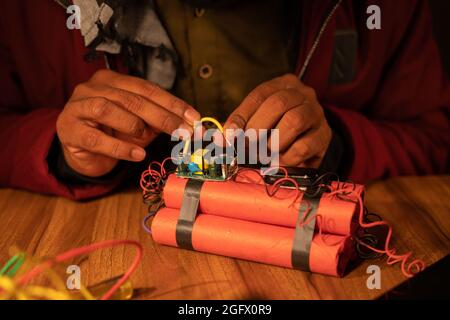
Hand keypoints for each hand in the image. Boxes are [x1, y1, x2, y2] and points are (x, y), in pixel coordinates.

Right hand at [57, 69, 199, 176]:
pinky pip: (96, 138)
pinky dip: (120, 147)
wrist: (81, 151)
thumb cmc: (112, 132)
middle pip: (132, 98)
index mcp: (112, 80)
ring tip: (145, 137)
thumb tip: (187, 124)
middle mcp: (93, 87)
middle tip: (183, 132)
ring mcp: (77, 106)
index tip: (194, 118)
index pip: (147, 88)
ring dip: (134, 125)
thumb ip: (157, 121)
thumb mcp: (138, 125)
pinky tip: (137, 154)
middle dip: (162, 116)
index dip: (172, 103)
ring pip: (107, 109)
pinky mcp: (69, 129)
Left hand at [224, 74, 331, 167]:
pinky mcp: (324, 136)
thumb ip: (242, 125)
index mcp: (284, 84)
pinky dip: (286, 157)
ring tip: (263, 154)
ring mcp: (317, 113)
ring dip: (272, 143)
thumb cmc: (279, 128)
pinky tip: (279, 161)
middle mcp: (303, 94)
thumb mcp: (261, 119)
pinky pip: (303, 146)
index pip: (260, 95)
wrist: (310, 139)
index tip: (228, 134)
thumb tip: (221, 138)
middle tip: (245, 146)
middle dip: (256, 128)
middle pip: (278, 104)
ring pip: (293, 122)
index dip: (241, 115)